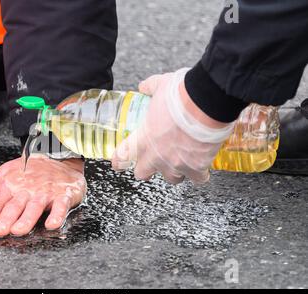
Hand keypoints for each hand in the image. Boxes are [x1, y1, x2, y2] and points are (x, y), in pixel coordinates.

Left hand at [0, 156, 85, 235]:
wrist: (57, 156)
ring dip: (26, 219)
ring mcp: (45, 193)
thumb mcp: (2, 175)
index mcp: (9, 185)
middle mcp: (26, 190)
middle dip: (6, 218)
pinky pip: (60, 206)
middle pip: (15, 206)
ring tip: (18, 230)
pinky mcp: (63, 195)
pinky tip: (51, 224)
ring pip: (34, 207)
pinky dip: (57, 215)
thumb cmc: (28, 169)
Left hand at [111, 69, 232, 184]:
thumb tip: (144, 87)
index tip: (118, 163)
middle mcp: (157, 155)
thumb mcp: (160, 85)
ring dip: (175, 171)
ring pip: (172, 179)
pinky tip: (202, 167)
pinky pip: (197, 179)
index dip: (119, 161)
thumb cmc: (181, 95)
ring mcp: (176, 164)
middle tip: (152, 163)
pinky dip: (200, 174)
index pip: (122, 156)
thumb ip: (150, 88)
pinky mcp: (196, 167)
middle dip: (147, 169)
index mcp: (143, 137)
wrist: (206, 103)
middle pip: (143, 174)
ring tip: (180, 162)